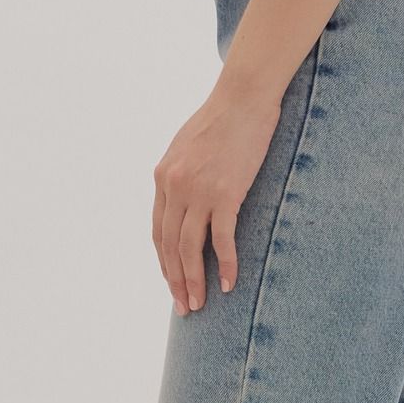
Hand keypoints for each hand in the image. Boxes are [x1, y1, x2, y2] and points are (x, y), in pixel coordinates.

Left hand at [151, 79, 281, 314]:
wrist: (244, 96)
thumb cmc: (221, 116)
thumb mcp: (186, 144)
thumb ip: (179, 172)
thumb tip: (181, 199)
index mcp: (164, 175)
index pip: (159, 231)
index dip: (165, 261)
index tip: (173, 282)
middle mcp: (176, 185)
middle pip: (171, 245)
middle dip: (175, 280)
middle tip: (184, 306)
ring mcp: (200, 190)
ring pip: (190, 248)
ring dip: (194, 281)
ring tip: (200, 303)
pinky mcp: (226, 193)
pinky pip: (222, 239)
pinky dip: (226, 264)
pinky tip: (230, 283)